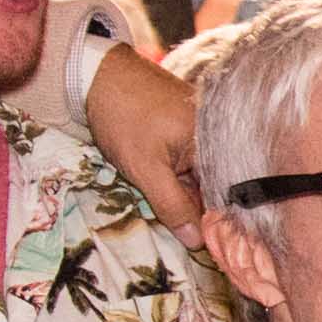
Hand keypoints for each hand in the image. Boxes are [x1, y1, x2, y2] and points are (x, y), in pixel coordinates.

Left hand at [83, 44, 203, 234]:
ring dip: (181, 194)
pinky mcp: (182, 129)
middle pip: (210, 185)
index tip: (203, 246)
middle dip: (193, 208)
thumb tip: (197, 241)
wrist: (98, 75)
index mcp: (214, 142)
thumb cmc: (124, 118)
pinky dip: (174, 176)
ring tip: (167, 206)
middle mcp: (213, 136)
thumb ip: (172, 205)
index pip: (224, 193)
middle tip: (181, 234)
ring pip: (195, 176)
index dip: (212, 220)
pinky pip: (185, 162)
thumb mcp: (146, 169)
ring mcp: (197, 131)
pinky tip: (158, 184)